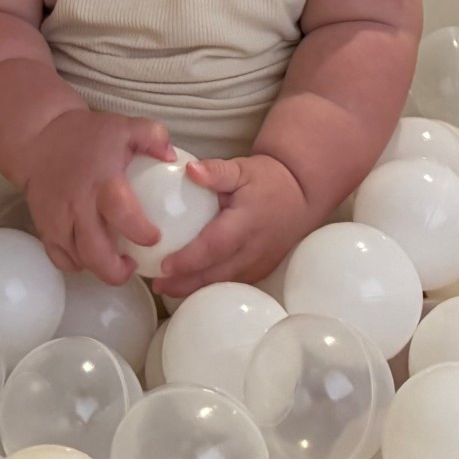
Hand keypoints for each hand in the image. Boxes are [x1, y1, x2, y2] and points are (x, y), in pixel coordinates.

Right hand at [17, 110, 174, 283]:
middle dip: (116, 270)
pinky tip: (89, 257)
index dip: (140, 232)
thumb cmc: (86, 134)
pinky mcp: (44, 226)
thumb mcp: (124, 126)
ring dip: (98, 269)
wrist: (39, 138)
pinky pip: (59, 258)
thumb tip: (171, 158)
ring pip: (77, 259)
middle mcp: (78, 205)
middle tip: (133, 265)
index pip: (122, 213)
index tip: (155, 238)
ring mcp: (57, 219)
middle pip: (94, 252)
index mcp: (102, 181)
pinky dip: (75, 264)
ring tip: (115, 263)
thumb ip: (153, 136)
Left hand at [155, 153, 313, 297]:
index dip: (189, 259)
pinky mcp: (261, 271)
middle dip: (185, 283)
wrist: (301, 195)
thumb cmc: (267, 180)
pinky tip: (191, 286)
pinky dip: (211, 287)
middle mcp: (253, 249)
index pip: (215, 246)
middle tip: (158, 285)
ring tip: (167, 288)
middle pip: (216, 274)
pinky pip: (233, 284)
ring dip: (195, 289)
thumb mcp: (242, 168)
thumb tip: (190, 170)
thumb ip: (216, 171)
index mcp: (246, 223)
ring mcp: (259, 264)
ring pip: (224, 284)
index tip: (164, 266)